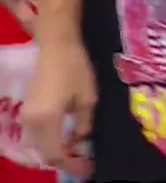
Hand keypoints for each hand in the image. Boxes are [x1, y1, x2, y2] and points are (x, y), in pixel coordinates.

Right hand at [22, 36, 94, 176]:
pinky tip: (66, 141)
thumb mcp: (88, 98)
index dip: (71, 165)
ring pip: (40, 145)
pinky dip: (51, 142)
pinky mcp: (26, 110)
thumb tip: (80, 141)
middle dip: (65, 161)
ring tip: (77, 155)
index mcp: (47, 120)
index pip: (56, 154)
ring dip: (57, 153)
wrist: (55, 47)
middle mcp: (32, 122)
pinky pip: (37, 135)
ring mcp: (26, 116)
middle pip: (45, 153)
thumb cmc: (75, 68)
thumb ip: (84, 124)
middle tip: (84, 164)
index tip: (87, 169)